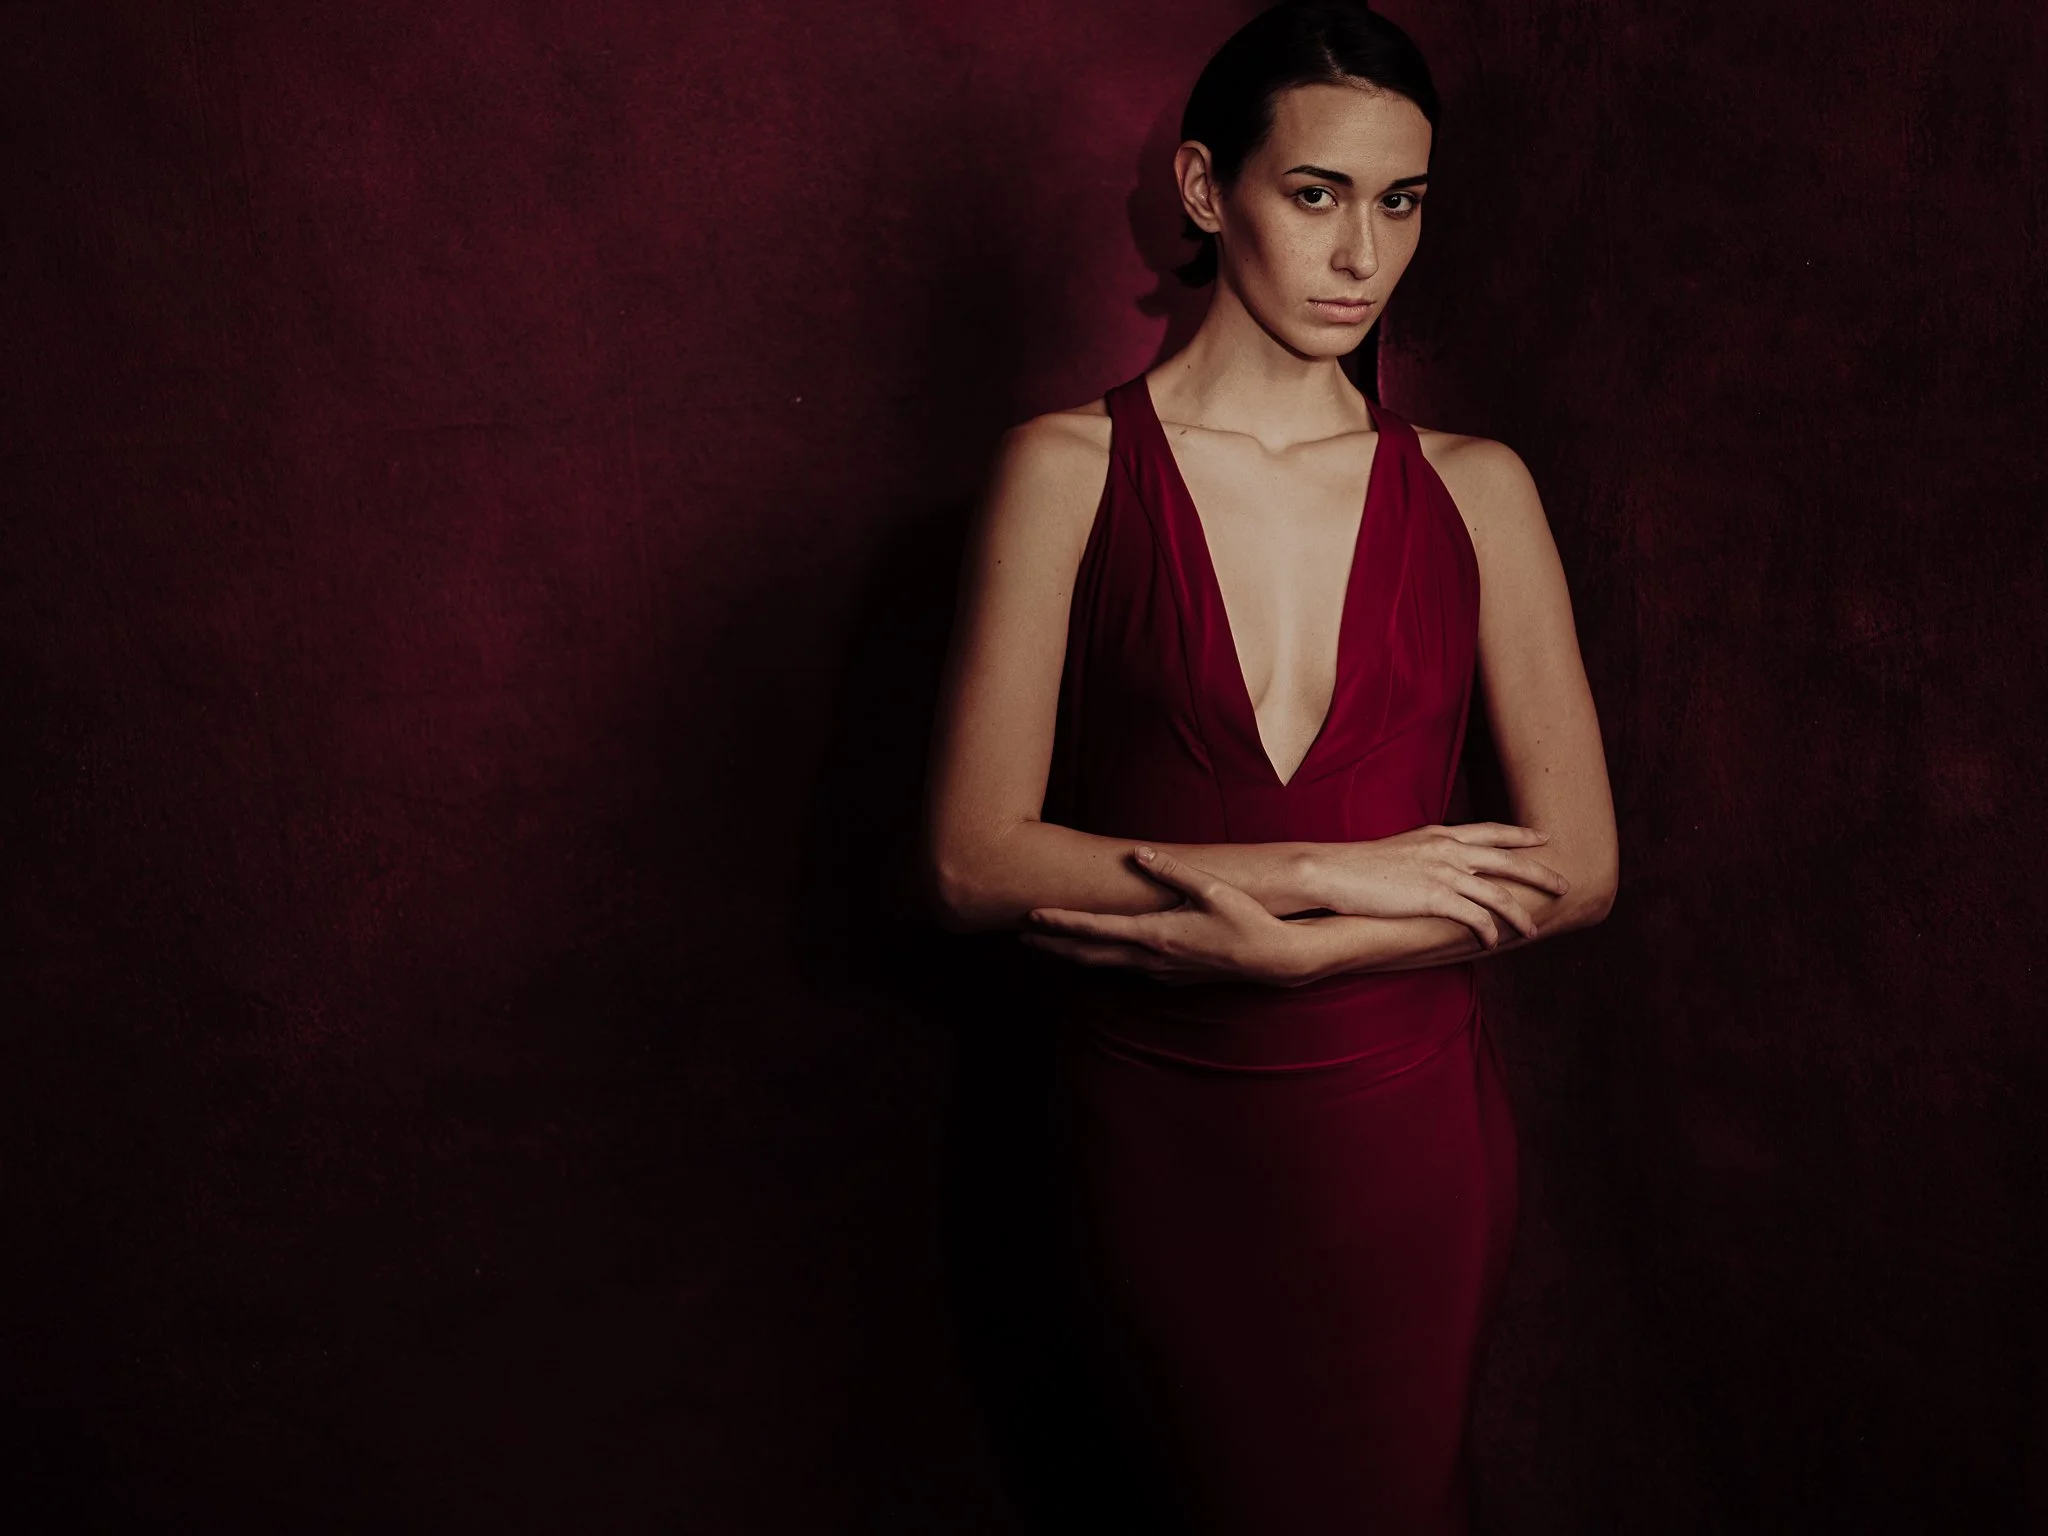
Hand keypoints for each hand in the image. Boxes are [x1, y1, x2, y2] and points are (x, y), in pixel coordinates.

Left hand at [1017, 846, 1308, 987]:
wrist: (1274, 959)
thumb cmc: (1245, 921)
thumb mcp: (1210, 889)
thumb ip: (1171, 870)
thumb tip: (1137, 853)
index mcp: (1155, 935)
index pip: (1095, 930)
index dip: (1061, 924)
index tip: (1031, 918)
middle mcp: (1151, 958)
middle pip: (1090, 954)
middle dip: (1054, 944)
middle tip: (1022, 936)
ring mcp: (1160, 971)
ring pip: (1105, 965)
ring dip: (1074, 954)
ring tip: (1048, 944)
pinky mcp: (1171, 976)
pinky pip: (1126, 969)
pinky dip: (1102, 960)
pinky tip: (1096, 954)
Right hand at [1310, 822, 1570, 947]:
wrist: (1333, 871)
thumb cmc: (1358, 866)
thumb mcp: (1400, 849)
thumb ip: (1425, 853)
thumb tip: (1439, 864)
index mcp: (1439, 835)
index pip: (1490, 832)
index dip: (1520, 836)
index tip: (1543, 839)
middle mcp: (1447, 849)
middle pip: (1507, 861)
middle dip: (1539, 874)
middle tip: (1565, 885)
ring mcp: (1442, 873)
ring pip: (1498, 894)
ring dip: (1520, 915)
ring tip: (1535, 930)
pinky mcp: (1433, 897)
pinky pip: (1474, 917)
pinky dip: (1489, 931)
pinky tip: (1494, 943)